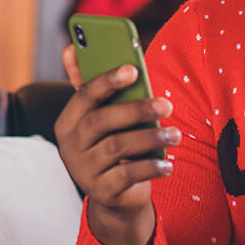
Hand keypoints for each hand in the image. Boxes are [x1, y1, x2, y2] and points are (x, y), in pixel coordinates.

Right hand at [55, 45, 179, 244]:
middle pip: (102, 121)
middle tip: (168, 106)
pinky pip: (128, 175)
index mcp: (68, 121)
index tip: (133, 69)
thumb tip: (70, 49)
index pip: (84, 95)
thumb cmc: (111, 145)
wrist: (115, 195)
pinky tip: (169, 163)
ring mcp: (84, 170)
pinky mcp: (102, 191)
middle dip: (137, 110)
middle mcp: (70, 146)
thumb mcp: (102, 118)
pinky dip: (151, 167)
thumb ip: (92, 87)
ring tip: (176, 135)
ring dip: (150, 139)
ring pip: (118, 148)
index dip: (108, 80)